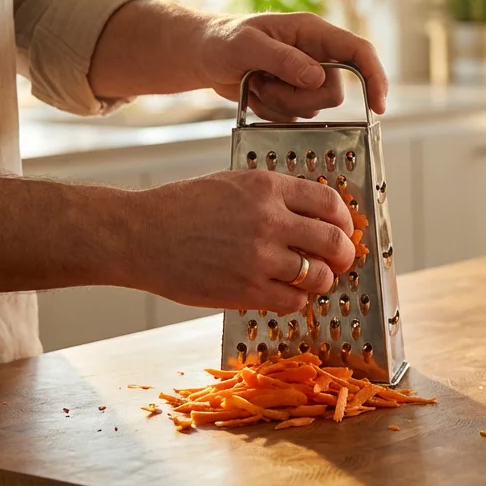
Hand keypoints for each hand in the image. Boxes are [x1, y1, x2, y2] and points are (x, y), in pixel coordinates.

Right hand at [128, 170, 355, 311]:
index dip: (345, 221)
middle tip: (339, 261)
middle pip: (334, 242)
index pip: (330, 203)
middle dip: (343, 256)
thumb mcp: (233, 184)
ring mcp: (259, 256)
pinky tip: (284, 293)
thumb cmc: (182, 208)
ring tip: (311, 281)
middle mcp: (269, 220)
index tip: (343, 230)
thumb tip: (314, 215)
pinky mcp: (246, 289)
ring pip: (318, 277)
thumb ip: (274, 196)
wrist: (139, 235)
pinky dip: (296, 300)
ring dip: (321, 282)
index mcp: (268, 187)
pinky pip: (293, 301)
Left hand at [196, 11, 388, 121]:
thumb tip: (317, 78)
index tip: (379, 105)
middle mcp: (316, 54)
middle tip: (264, 84)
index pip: (358, 52)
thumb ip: (283, 59)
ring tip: (256, 84)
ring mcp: (306, 76)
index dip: (375, 77)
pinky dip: (273, 112)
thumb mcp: (246, 45)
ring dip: (281, 104)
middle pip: (334, 93)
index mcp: (313, 32)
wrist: (203, 55)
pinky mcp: (295, 95)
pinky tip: (256, 94)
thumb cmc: (221, 39)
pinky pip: (297, 117)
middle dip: (299, 98)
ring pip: (315, 109)